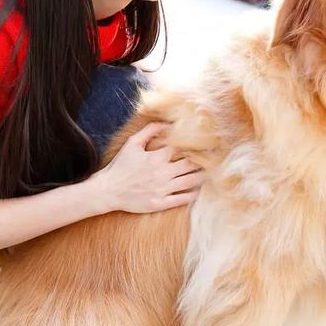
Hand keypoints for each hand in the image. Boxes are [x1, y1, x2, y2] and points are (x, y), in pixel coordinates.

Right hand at [91, 122, 205, 213]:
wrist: (108, 190)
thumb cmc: (120, 166)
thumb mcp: (132, 143)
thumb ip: (149, 131)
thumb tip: (166, 123)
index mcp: (157, 157)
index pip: (183, 148)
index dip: (196, 145)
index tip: (207, 143)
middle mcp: (163, 173)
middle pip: (191, 165)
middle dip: (204, 160)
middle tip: (216, 158)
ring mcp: (163, 189)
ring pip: (190, 182)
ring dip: (202, 177)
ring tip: (212, 173)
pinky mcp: (160, 203)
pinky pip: (182, 199)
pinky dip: (193, 195)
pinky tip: (200, 191)